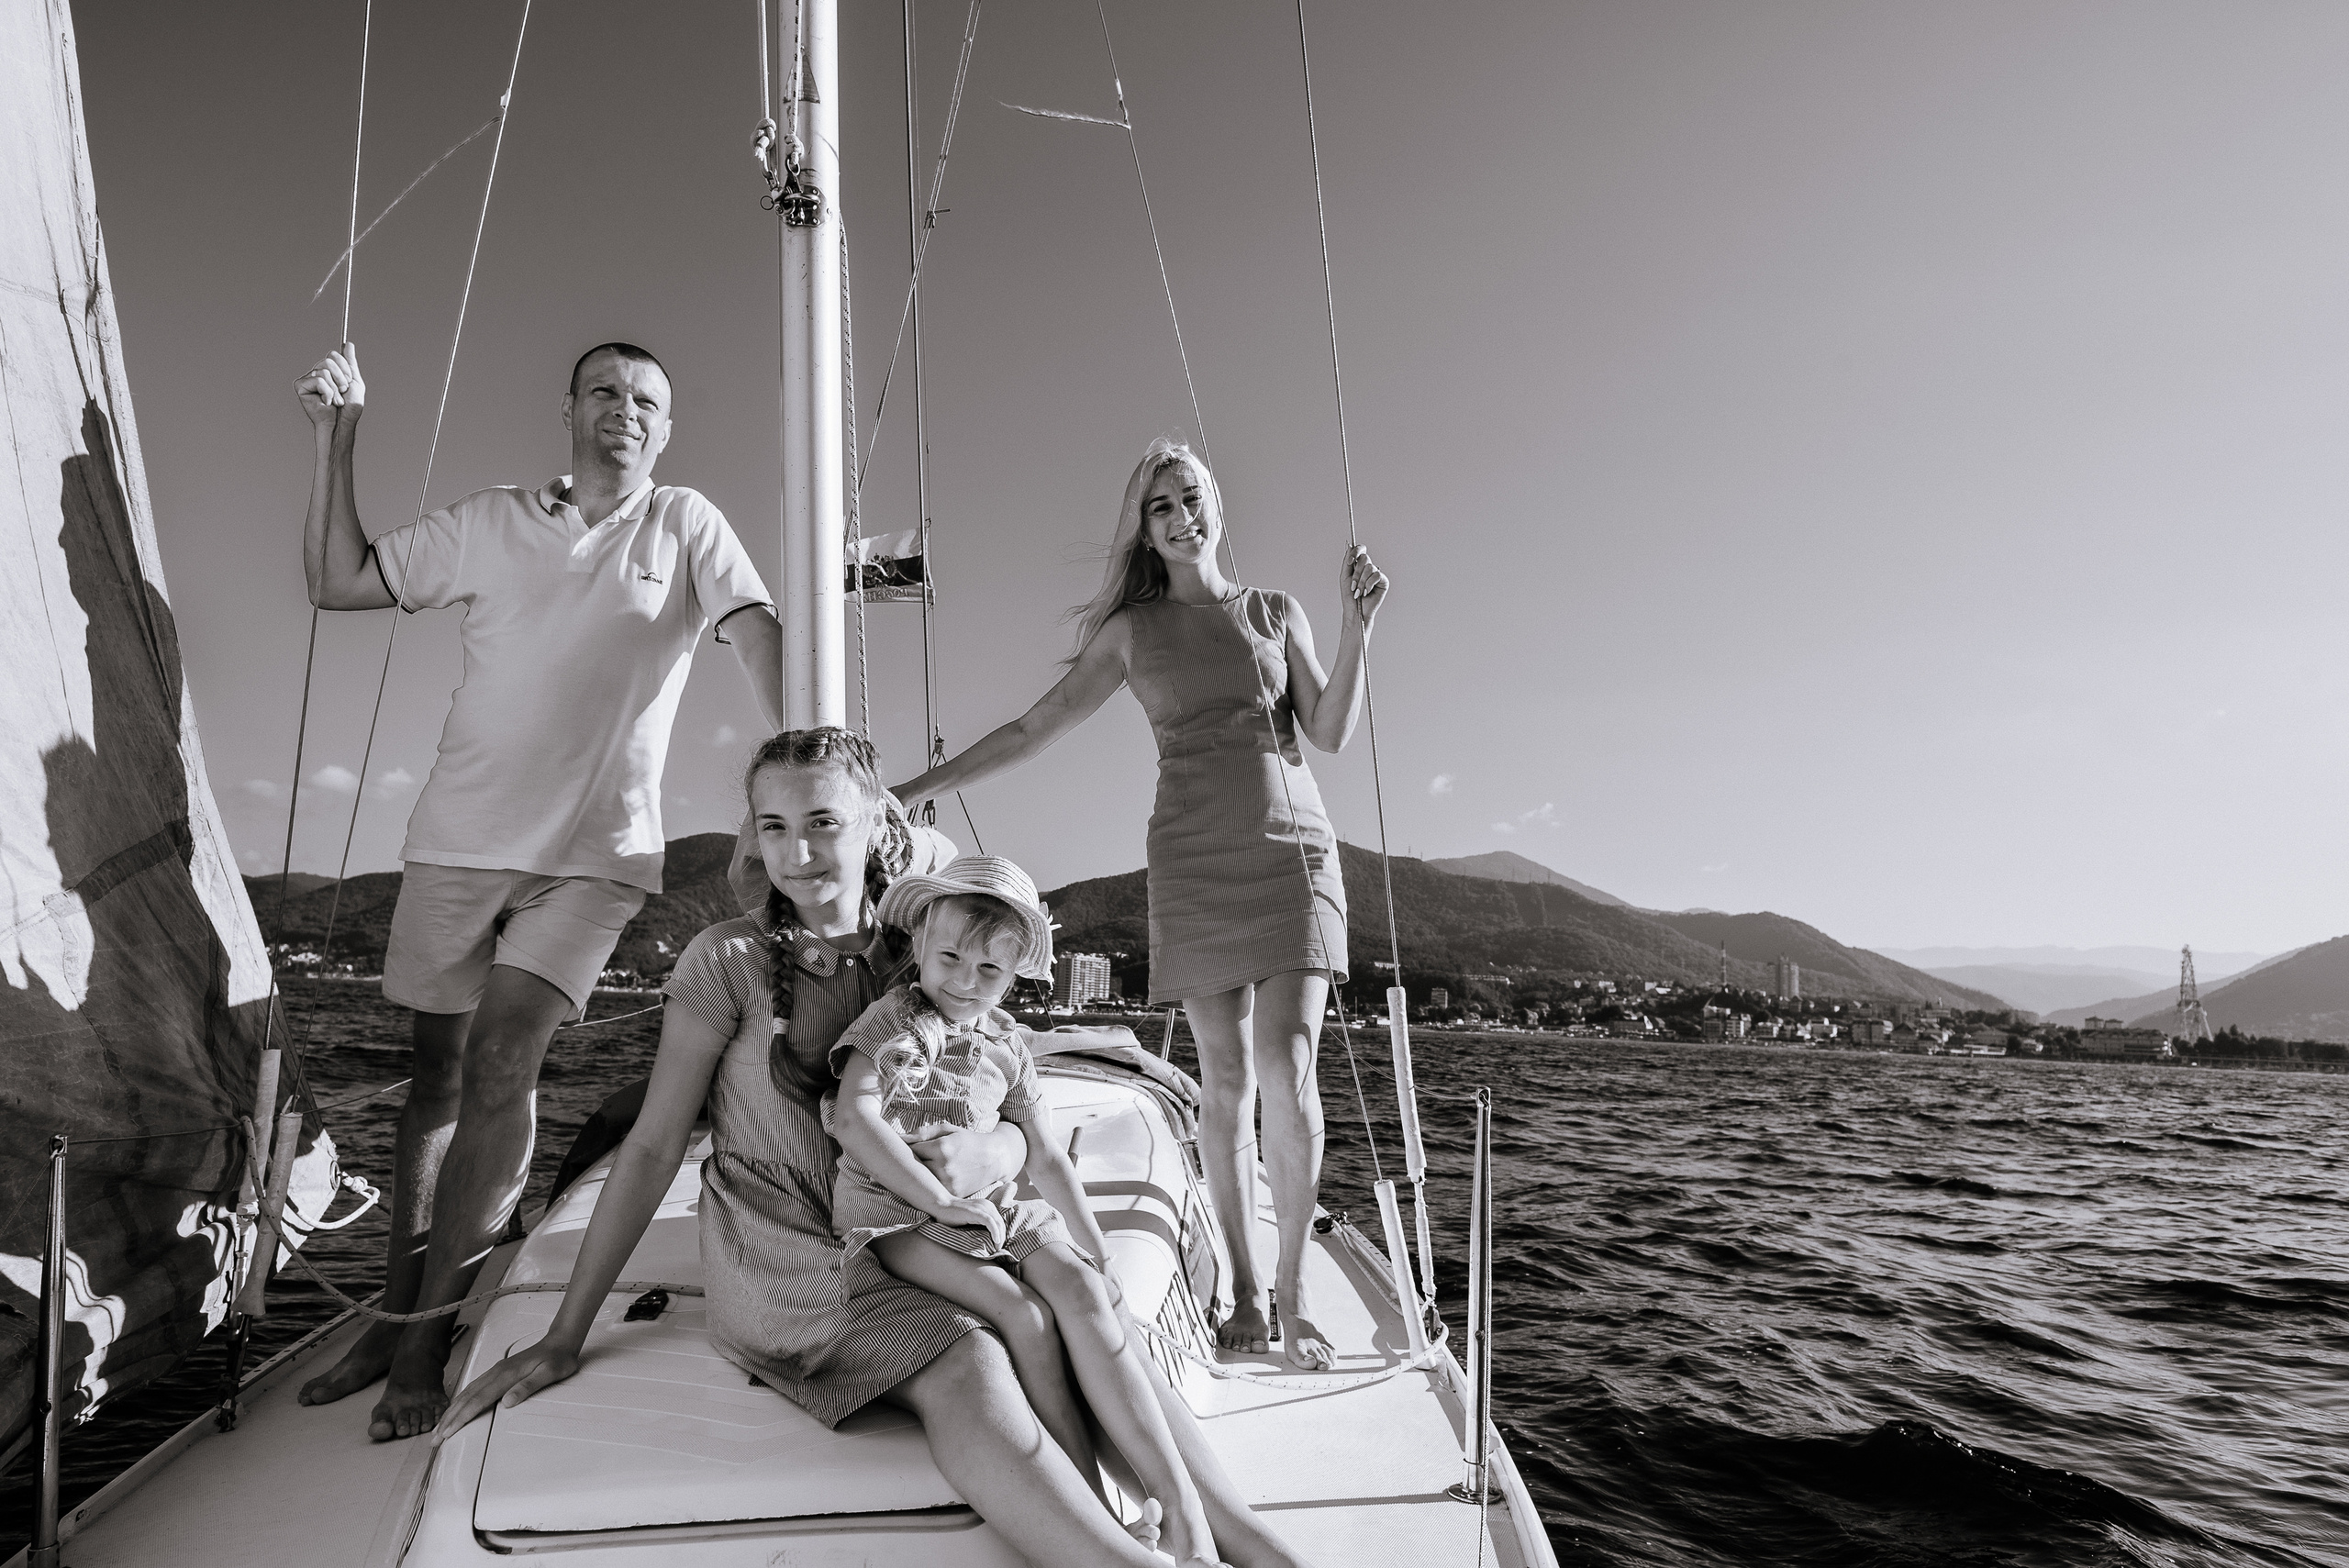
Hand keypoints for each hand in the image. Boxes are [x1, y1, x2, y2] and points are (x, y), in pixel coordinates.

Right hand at [295, 343, 364, 427]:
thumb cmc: (349, 407)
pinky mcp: (301, 386)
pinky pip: (318, 380)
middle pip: (328, 361)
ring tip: (335, 400)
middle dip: (341, 379)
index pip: (334, 355)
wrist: (343, 423)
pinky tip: (325, 402)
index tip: (348, 383)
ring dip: (335, 389)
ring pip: (323, 371)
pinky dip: (327, 392)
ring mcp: (307, 379)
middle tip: (342, 392)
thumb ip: (350, 362)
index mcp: (328, 370)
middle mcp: (316, 372)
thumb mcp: (354, 381)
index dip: (345, 369)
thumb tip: (349, 344)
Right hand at [430, 1337, 580, 1445]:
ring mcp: (494, 1371)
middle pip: (466, 1398)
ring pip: (466, 1393)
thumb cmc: (557, 1359)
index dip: (461, 1417)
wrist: (559, 1342)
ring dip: (451, 1411)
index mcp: (507, 1374)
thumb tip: (508, 1401)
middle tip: (435, 1437)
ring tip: (440, 1427)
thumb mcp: (549, 1374)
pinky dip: (460, 1400)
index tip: (448, 1431)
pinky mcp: (496, 1372)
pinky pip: (472, 1388)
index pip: (478, 1400)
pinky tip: (456, 1407)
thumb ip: (528, 1387)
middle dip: (449, 1419)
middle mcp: (496, 1372)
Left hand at [912, 1121, 1026, 1195]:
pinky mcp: (953, 1195)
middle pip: (913, 1168)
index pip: (911, 1149)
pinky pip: (932, 1191)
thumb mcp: (948, 1129)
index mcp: (942, 1147)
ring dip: (917, 1176)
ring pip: (921, 1182)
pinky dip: (928, 1186)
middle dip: (908, 1163)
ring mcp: (949, 1184)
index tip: (902, 1147)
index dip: (905, 1148)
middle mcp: (945, 1167)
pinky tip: (929, 1181)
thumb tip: (899, 1138)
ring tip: (919, 1169)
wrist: (994, 1158)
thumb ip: (923, 1132)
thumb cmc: (968, 1141)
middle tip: (904, 1160)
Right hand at [931, 1195, 1007, 1251]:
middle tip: (999, 1249)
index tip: (999, 1245)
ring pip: (998, 1223)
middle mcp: (987, 1205)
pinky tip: (996, 1241)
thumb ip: (978, 1225)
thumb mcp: (970, 1220)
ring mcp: (982, 1208)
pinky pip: (990, 1222)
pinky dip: (995, 1232)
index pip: (1000, 1221)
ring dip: (1000, 1237)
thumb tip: (986, 1240)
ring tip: (998, 1248)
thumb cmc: (952, 1216)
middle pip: (1001, 1223)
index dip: (1002, 1233)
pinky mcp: (976, 1212)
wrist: (941, 1206)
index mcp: (987, 1207)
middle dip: (1003, 1237)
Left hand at [1339, 542, 1386, 628]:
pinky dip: (1369, 585)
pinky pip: (1376, 575)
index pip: (1360, 550)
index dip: (1355, 552)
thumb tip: (1348, 544)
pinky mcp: (1383, 581)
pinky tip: (1367, 592)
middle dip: (1356, 574)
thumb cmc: (1349, 597)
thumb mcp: (1344, 576)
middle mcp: (1368, 568)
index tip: (1349, 562)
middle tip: (1353, 586)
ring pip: (1370, 567)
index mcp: (1358, 565)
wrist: (1356, 611)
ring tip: (1359, 592)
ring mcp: (1376, 574)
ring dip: (1362, 582)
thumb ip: (1347, 561)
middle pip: (1364, 558)